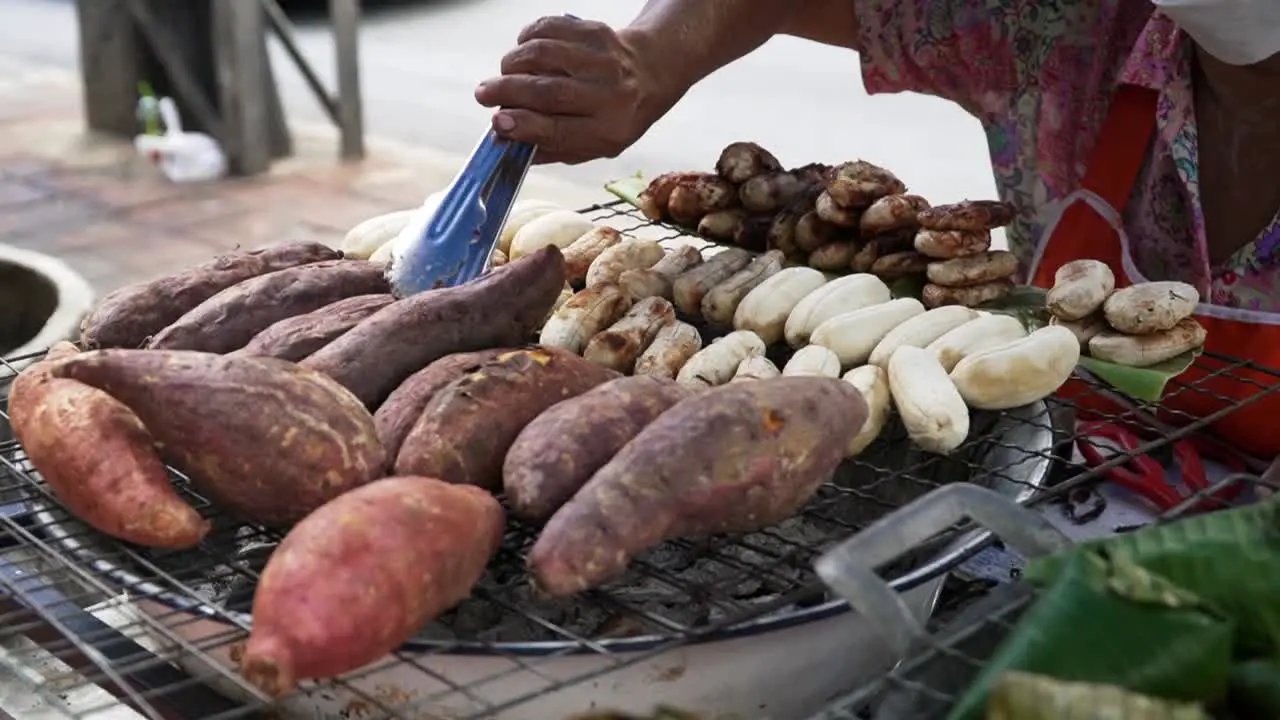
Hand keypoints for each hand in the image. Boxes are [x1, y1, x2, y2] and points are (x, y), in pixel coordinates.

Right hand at [475, 16, 678, 164]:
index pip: (561, 129)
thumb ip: (549, 146)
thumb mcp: (591, 144)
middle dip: (508, 92)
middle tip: (482, 94)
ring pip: (544, 55)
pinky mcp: (594, 30)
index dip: (525, 126)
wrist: (651, 73)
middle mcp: (610, 94)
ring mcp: (603, 58)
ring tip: (504, 74)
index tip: (496, 123)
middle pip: (549, 91)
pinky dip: (526, 39)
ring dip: (513, 64)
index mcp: (609, 129)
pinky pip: (549, 28)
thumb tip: (503, 140)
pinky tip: (523, 52)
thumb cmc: (613, 115)